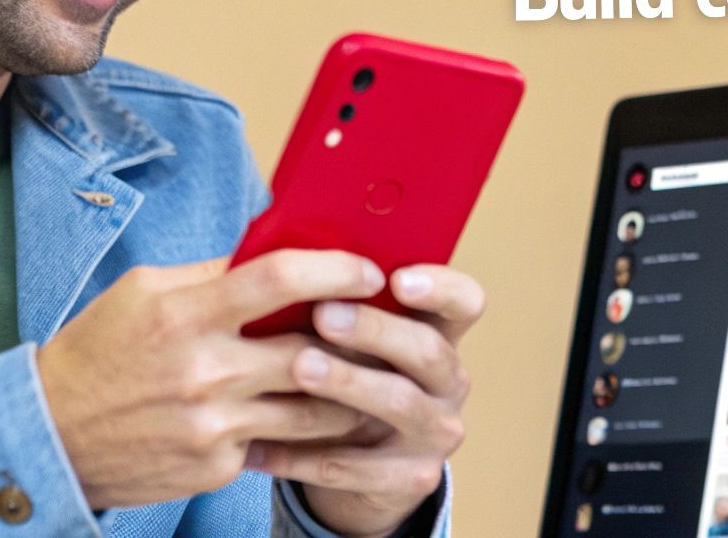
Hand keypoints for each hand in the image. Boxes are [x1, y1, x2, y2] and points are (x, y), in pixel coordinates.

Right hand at [35, 250, 385, 507]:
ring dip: (350, 390)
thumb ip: (211, 274)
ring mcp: (213, 426)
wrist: (50, 439)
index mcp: (184, 315)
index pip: (278, 280)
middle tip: (389, 326)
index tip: (369, 270)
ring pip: (313, 408)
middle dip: (359, 338)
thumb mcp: (143, 292)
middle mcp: (204, 372)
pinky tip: (319, 415)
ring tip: (371, 373)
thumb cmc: (99, 353)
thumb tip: (274, 248)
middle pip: (312, 350)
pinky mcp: (216, 467)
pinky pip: (279, 444)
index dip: (335, 269)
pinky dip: (300, 429)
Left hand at [246, 264, 483, 537]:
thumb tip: (277, 251)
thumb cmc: (346, 372)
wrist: (359, 461)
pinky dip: (307, 455)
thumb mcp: (351, 338)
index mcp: (439, 332)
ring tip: (299, 367)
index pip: (465, 301)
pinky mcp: (411, 477)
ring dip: (348, 383)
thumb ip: (336, 299)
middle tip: (326, 314)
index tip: (398, 278)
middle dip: (377, 330)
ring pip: (400, 404)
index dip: (440, 288)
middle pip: (429, 350)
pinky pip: (358, 467)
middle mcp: (448, 380)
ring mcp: (435, 431)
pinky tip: (261, 443)